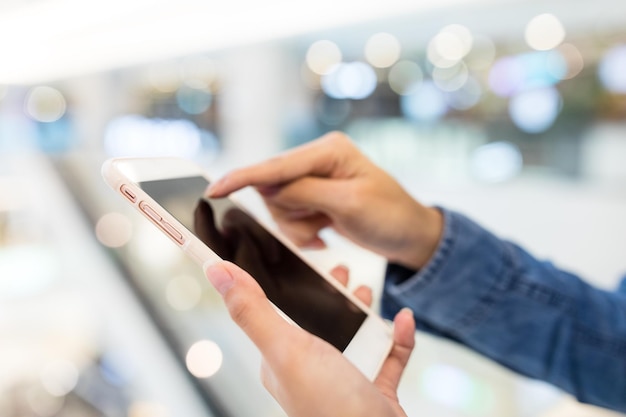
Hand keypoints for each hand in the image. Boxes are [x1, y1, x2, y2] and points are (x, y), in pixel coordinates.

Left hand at [204, 260, 415, 416]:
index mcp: (282, 360)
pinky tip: (402, 320)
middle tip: (341, 271)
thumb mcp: (286, 350)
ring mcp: (344, 381)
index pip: (273, 313)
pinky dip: (396, 337)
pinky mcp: (375, 391)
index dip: (280, 285)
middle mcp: (311, 370)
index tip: (291, 257)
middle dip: (329, 294)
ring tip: (367, 290)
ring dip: (361, 311)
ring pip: (352, 335)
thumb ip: (253, 311)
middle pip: (316, 321)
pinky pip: (387, 357)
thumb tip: (217, 271)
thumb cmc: (330, 406)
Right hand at [207, 131, 441, 269]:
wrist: (410, 235)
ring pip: (279, 206)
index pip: (277, 166)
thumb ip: (304, 192)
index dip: (243, 178)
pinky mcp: (314, 197)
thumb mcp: (349, 204)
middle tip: (320, 229)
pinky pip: (290, 216)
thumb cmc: (390, 216)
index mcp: (329, 150)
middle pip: (274, 188)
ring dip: (298, 228)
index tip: (214, 190)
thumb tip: (265, 185)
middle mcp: (318, 159)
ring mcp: (315, 179)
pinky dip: (303, 232)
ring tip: (327, 232)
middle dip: (291, 216)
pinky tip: (326, 233)